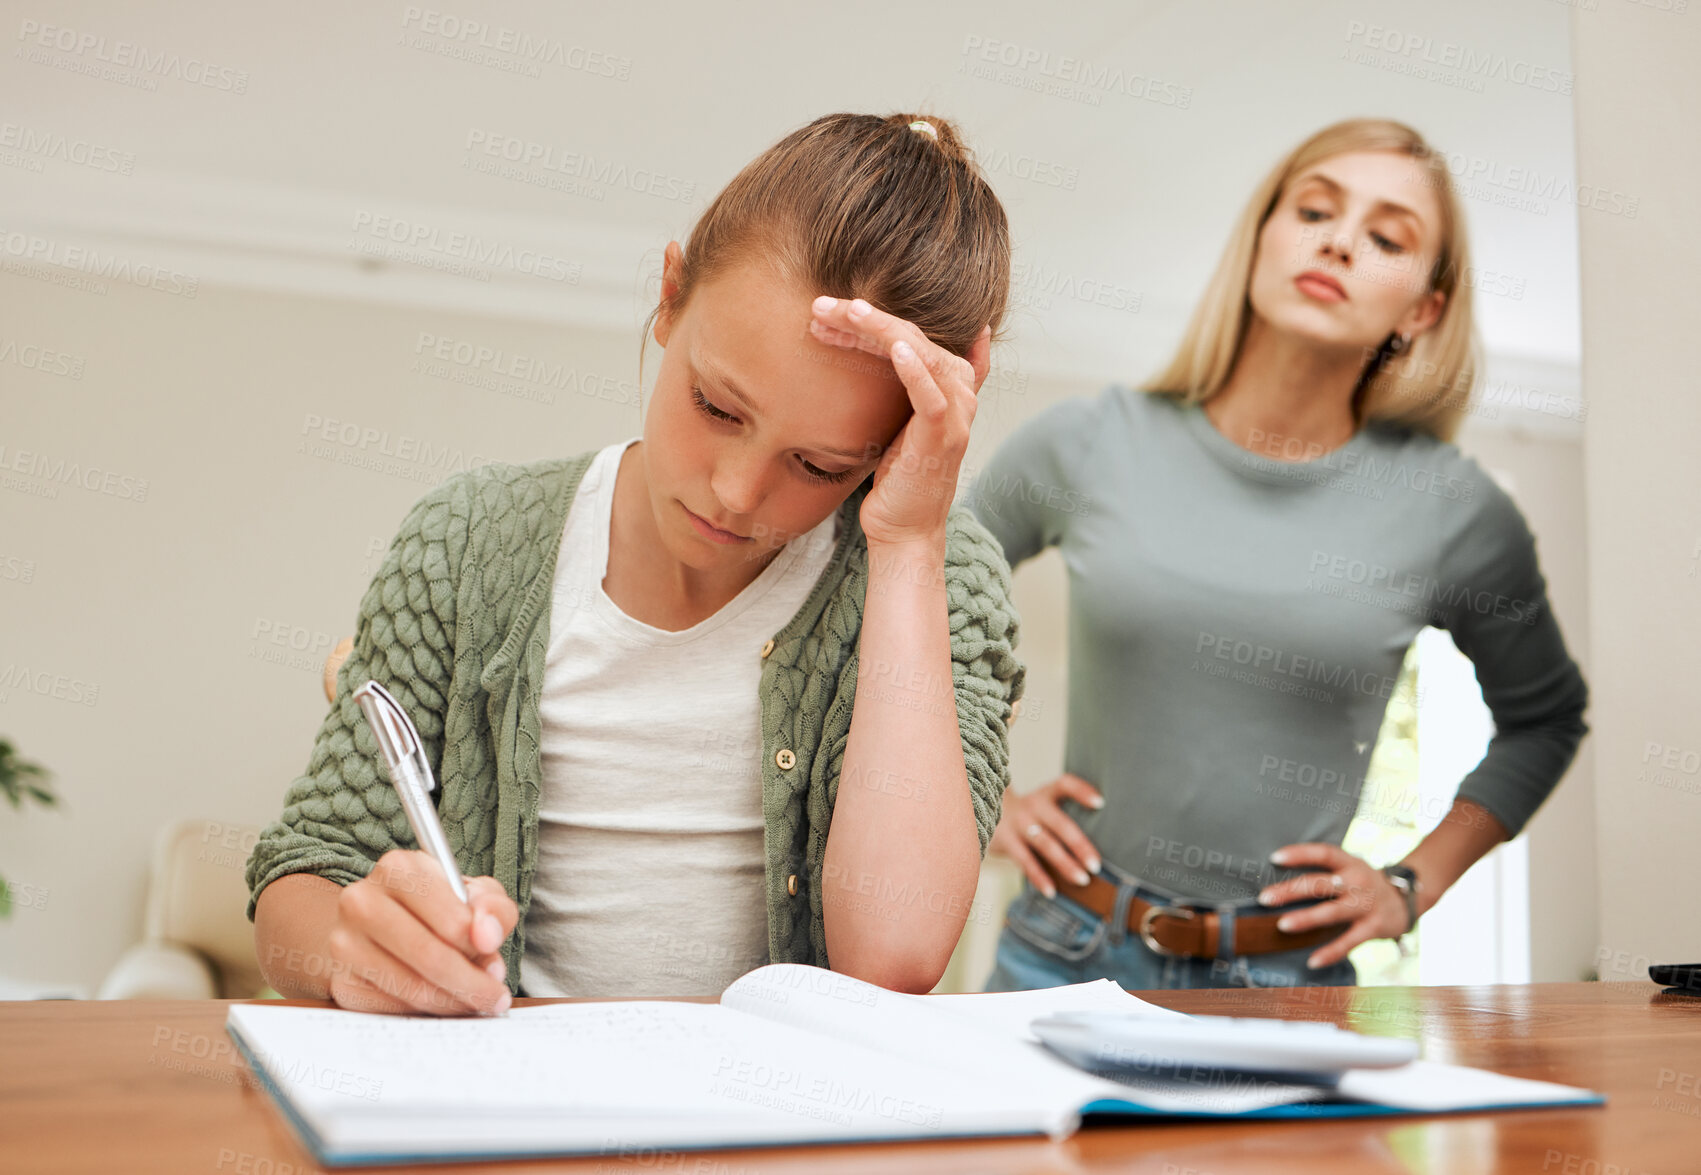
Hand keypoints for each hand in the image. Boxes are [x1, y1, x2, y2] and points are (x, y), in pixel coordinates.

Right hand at [326, 849, 517, 1015]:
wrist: (374, 925)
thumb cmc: (434, 906)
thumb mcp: (472, 894)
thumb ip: (492, 907)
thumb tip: (487, 936)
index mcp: (398, 868)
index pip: (451, 920)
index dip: (481, 948)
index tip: (497, 965)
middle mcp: (362, 901)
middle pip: (429, 956)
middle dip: (471, 984)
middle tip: (495, 997)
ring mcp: (344, 943)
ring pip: (411, 988)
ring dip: (452, 1002)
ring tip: (475, 1001)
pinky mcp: (341, 981)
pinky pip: (392, 1008)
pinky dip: (425, 1012)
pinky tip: (442, 1003)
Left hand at [807, 296, 990, 548]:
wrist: (903, 530)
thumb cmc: (897, 478)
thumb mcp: (896, 423)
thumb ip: (897, 388)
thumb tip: (880, 356)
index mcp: (946, 385)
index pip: (908, 334)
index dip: (869, 318)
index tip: (825, 313)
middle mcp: (958, 393)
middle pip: (914, 337)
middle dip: (867, 317)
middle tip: (823, 304)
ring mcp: (955, 415)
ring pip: (923, 354)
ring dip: (883, 329)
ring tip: (848, 310)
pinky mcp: (943, 437)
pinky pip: (933, 395)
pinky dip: (915, 368)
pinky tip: (893, 346)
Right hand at [988, 774, 1105, 896]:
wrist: (979, 812)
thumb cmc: (1026, 815)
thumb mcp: (1040, 805)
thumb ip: (1062, 815)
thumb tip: (1102, 842)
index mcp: (1044, 794)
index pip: (1064, 784)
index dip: (1082, 791)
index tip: (1101, 803)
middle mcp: (1032, 806)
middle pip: (1060, 824)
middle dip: (1080, 845)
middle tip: (1096, 865)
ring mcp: (1017, 823)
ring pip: (1045, 845)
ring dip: (1064, 864)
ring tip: (1082, 880)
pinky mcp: (1005, 840)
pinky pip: (1024, 861)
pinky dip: (1039, 877)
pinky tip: (1052, 891)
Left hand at [1256, 843, 1411, 969]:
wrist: (1408, 899)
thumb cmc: (1365, 883)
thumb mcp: (1350, 869)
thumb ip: (1326, 872)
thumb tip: (1281, 881)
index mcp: (1350, 863)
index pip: (1324, 853)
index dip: (1300, 854)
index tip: (1274, 858)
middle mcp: (1358, 881)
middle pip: (1321, 884)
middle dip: (1291, 891)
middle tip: (1264, 898)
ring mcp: (1367, 904)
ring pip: (1332, 912)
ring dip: (1306, 919)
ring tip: (1281, 925)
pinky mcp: (1374, 927)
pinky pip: (1349, 941)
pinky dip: (1331, 952)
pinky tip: (1312, 961)